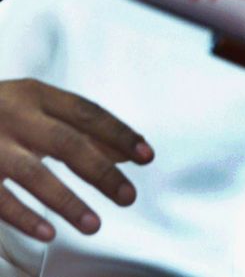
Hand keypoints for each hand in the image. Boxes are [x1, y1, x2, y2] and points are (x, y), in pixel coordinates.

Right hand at [0, 79, 153, 242]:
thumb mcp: (34, 108)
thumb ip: (77, 127)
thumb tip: (127, 152)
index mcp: (35, 94)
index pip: (86, 112)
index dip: (118, 133)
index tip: (146, 156)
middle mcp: (15, 114)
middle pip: (67, 143)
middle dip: (101, 171)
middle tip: (129, 196)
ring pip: (34, 174)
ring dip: (68, 201)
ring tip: (95, 224)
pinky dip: (24, 216)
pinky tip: (48, 233)